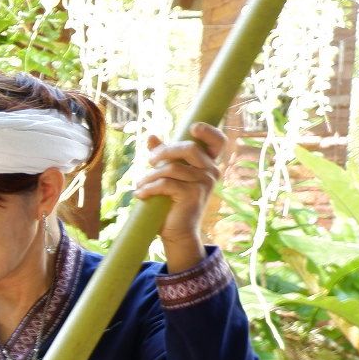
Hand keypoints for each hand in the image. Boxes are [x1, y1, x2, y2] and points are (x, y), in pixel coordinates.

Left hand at [136, 122, 230, 250]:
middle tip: (149, 162)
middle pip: (189, 148)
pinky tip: (140, 195)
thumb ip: (163, 156)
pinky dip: (149, 188)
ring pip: (171, 168)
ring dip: (149, 176)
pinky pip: (166, 183)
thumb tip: (152, 136)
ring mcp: (204, 183)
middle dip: (164, 152)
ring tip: (140, 185)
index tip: (193, 127)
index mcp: (208, 164)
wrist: (177, 232)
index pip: (218, 142)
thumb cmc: (172, 202)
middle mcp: (211, 171)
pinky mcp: (192, 195)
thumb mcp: (168, 176)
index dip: (209, 131)